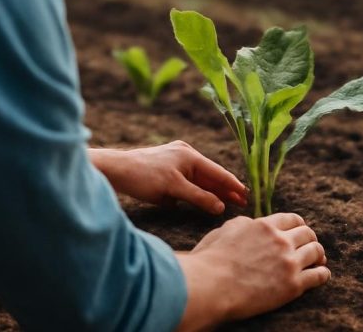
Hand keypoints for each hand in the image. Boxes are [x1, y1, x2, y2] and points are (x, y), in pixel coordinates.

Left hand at [89, 141, 247, 214]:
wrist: (116, 170)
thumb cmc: (144, 177)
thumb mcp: (174, 189)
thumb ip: (199, 197)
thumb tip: (221, 207)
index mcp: (190, 156)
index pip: (218, 173)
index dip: (233, 186)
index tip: (247, 196)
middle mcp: (185, 155)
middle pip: (210, 176)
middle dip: (225, 189)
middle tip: (243, 201)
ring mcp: (175, 161)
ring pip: (199, 180)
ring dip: (212, 191)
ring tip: (228, 202)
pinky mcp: (166, 170)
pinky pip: (187, 182)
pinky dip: (197, 191)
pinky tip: (204, 200)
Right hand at [176, 213, 330, 330]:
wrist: (211, 286)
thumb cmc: (210, 259)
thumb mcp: (226, 230)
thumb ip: (245, 225)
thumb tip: (253, 224)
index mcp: (265, 225)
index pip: (292, 219)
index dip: (298, 225)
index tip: (299, 232)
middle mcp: (281, 240)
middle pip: (308, 234)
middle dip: (310, 239)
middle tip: (310, 247)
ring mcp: (289, 262)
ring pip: (316, 252)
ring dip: (319, 256)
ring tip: (318, 261)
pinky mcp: (293, 285)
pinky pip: (318, 276)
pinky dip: (323, 273)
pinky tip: (322, 274)